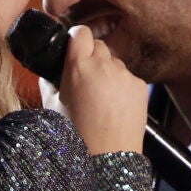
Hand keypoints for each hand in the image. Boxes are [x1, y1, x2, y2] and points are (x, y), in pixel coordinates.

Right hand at [56, 25, 146, 154]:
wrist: (108, 158)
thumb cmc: (76, 135)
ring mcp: (125, 75)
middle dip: (92, 57)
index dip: (77, 38)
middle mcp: (104, 66)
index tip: (75, 47)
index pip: (80, 32)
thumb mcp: (52, 106)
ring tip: (101, 98)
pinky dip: (122, 87)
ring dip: (108, 72)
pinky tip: (115, 106)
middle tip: (86, 78)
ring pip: (115, 62)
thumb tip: (51, 70)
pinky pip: (128, 78)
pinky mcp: (140, 86)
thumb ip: (50, 81)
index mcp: (78, 67)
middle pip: (99, 45)